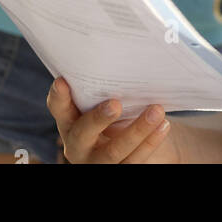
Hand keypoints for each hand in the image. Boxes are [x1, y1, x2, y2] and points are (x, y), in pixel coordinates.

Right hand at [47, 78, 181, 163]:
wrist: (134, 140)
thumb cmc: (116, 109)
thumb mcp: (104, 98)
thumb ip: (104, 86)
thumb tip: (122, 52)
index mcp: (69, 120)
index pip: (58, 107)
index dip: (59, 96)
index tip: (62, 80)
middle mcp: (77, 144)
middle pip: (83, 133)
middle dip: (98, 119)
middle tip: (115, 104)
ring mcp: (97, 161)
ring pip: (114, 151)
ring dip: (137, 130)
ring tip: (157, 110)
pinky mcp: (118, 169)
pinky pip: (134, 160)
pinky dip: (150, 141)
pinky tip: (163, 125)